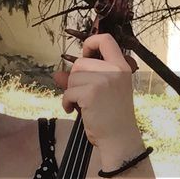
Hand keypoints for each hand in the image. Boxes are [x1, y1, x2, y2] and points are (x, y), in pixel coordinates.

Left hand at [51, 33, 144, 164]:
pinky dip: (66, 102)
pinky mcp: (91, 92)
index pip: (106, 40)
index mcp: (122, 67)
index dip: (90, 42)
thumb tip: (57, 74)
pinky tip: (73, 110)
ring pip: (72, 77)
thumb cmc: (112, 116)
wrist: (119, 138)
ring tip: (81, 104)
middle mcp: (115, 70)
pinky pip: (68, 91)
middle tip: (82, 94)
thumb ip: (83, 79)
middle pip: (81, 62)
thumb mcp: (102, 92)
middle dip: (75, 79)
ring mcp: (104, 80)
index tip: (85, 54)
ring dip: (71, 92)